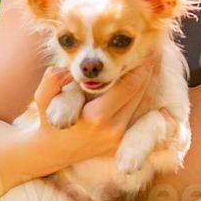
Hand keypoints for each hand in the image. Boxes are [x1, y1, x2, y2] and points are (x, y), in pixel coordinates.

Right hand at [34, 52, 160, 160]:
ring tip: (156, 63)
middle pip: (141, 94)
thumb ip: (52, 80)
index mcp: (96, 117)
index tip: (147, 48)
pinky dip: (148, 100)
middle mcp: (113, 130)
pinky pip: (140, 118)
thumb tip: (65, 70)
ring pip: (144, 106)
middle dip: (150, 71)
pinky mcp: (123, 144)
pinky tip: (152, 83)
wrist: (53, 151)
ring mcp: (120, 140)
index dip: (141, 66)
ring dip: (152, 83)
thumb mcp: (43, 98)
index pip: (128, 86)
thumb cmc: (49, 120)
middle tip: (156, 51)